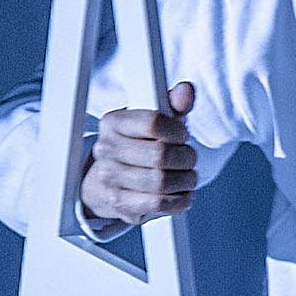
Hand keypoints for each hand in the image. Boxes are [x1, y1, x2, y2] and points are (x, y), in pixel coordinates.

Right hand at [83, 79, 196, 224]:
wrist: (109, 181)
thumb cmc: (138, 146)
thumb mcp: (155, 121)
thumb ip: (173, 104)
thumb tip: (186, 91)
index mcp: (112, 123)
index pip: (153, 123)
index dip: (177, 131)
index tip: (182, 136)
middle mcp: (106, 151)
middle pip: (160, 155)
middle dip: (186, 158)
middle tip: (189, 158)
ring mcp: (110, 179)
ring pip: (162, 182)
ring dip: (185, 180)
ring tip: (187, 177)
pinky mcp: (120, 204)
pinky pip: (158, 204)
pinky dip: (179, 200)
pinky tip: (181, 193)